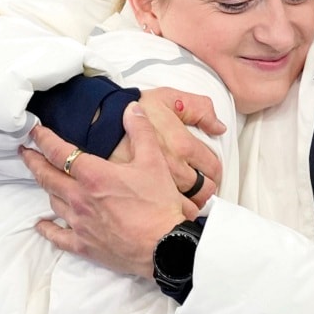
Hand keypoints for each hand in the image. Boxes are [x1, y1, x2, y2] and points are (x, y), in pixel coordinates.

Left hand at [22, 103, 189, 276]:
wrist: (165, 248)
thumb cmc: (159, 206)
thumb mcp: (154, 162)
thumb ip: (141, 132)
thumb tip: (132, 108)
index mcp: (93, 175)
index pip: (59, 152)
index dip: (43, 139)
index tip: (34, 132)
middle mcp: (79, 198)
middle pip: (46, 176)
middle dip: (33, 161)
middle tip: (24, 152)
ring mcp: (78, 223)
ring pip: (52, 201)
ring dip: (46, 188)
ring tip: (43, 179)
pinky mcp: (83, 245)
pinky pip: (57, 236)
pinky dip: (47, 228)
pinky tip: (41, 224)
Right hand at [123, 88, 223, 204]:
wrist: (95, 124)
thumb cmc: (129, 111)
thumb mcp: (167, 97)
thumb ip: (198, 108)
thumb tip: (218, 127)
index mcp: (182, 146)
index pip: (212, 168)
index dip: (213, 171)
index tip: (207, 172)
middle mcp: (173, 170)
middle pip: (202, 193)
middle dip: (203, 190)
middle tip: (196, 187)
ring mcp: (156, 187)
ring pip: (186, 208)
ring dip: (188, 205)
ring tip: (181, 199)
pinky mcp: (139, 198)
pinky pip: (162, 215)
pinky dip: (166, 215)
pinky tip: (162, 209)